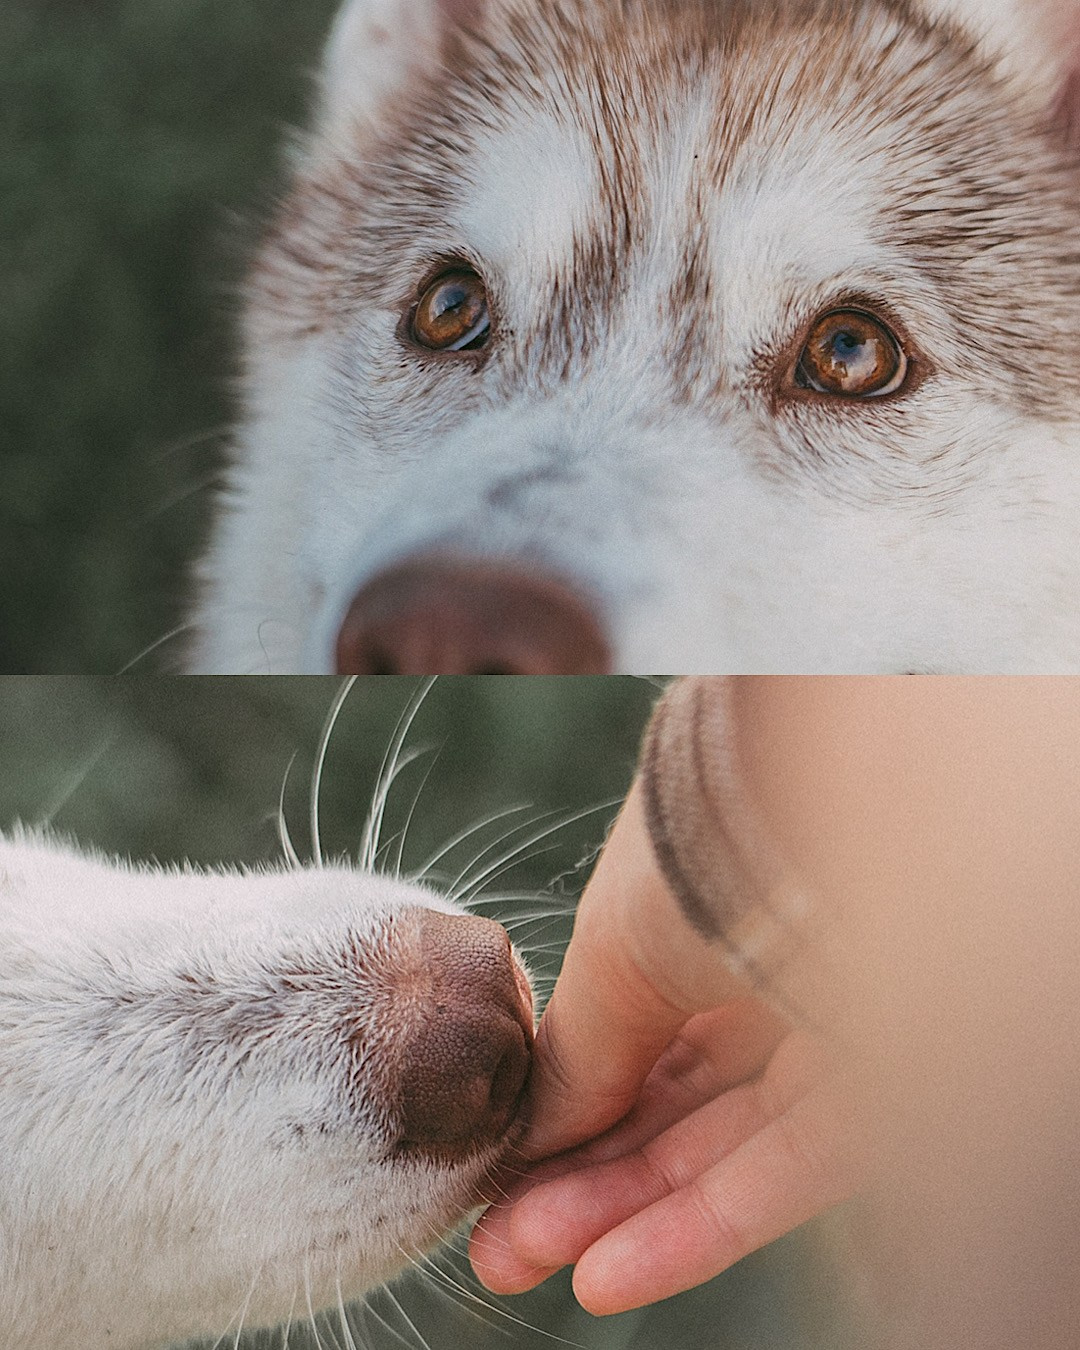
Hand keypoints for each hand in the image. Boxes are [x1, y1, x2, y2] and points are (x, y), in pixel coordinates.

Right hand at [469, 782, 857, 1314]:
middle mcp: (768, 972)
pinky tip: (607, 1272)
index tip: (497, 1179)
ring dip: (625, 1214)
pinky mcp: (895, 1084)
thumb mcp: (608, 956)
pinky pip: (789, 1170)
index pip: (632, 1042)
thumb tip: (530, 1138)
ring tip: (524, 1262)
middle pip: (671, 1105)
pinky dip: (699, 1228)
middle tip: (498, 1247)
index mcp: (698, 918)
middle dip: (580, 1180)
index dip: (563, 1116)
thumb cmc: (693, 860)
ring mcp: (831, 1026)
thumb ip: (573, 1055)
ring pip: (723, 1147)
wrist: (810, 813)